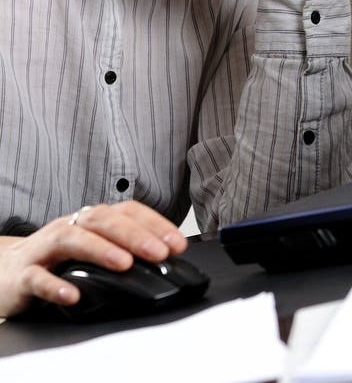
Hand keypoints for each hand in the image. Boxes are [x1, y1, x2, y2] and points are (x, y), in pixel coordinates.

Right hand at [0, 201, 186, 317]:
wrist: (5, 271)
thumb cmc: (56, 260)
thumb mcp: (92, 250)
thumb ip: (121, 250)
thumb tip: (164, 260)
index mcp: (90, 220)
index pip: (126, 212)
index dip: (154, 224)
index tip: (177, 243)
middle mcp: (70, 226)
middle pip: (103, 221)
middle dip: (134, 235)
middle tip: (160, 252)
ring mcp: (45, 249)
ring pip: (72, 239)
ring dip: (101, 250)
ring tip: (124, 264)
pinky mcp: (23, 275)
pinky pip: (38, 278)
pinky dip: (56, 286)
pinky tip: (73, 295)